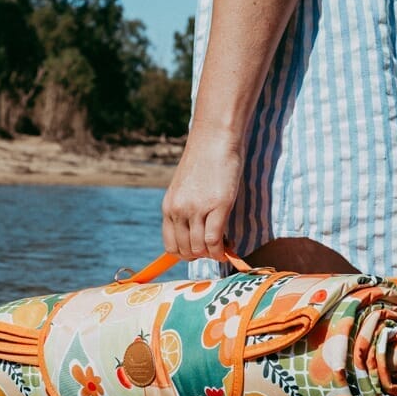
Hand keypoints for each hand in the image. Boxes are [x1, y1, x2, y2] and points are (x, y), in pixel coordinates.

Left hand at [161, 127, 243, 260]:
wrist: (214, 139)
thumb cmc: (204, 162)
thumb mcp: (185, 189)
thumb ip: (185, 209)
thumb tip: (194, 234)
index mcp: (169, 207)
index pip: (171, 246)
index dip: (186, 255)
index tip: (199, 251)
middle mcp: (179, 210)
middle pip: (185, 251)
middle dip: (201, 255)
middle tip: (215, 249)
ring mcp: (197, 209)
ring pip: (200, 248)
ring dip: (212, 254)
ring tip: (223, 247)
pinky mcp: (217, 206)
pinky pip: (214, 240)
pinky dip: (221, 250)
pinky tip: (228, 248)